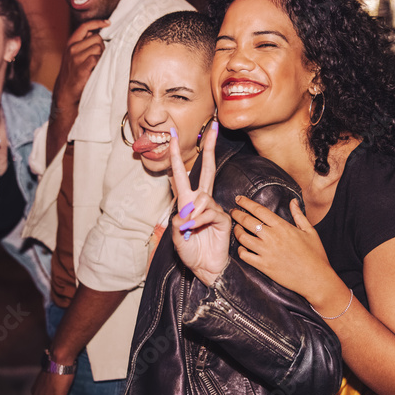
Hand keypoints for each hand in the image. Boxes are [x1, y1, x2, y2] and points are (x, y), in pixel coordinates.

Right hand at [54, 19, 109, 107]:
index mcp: (71, 42)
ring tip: (96, 64)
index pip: (85, 26)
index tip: (108, 23)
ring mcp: (76, 58)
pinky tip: (95, 68)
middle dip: (102, 45)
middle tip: (99, 56)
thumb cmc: (74, 72)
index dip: (98, 22)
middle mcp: (72, 48)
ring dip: (102, 55)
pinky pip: (97, 58)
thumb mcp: (74, 54)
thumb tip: (98, 33)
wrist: (66, 91)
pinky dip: (100, 63)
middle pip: (97, 38)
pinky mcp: (81, 68)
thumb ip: (83, 43)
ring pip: (99, 48)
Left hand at [169, 123, 230, 286]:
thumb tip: (187, 209)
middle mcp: (201, 201)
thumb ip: (179, 221)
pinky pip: (209, 212)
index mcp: (186, 201)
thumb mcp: (176, 236)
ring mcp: (213, 208)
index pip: (181, 173)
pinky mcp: (222, 218)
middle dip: (210, 147)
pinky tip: (194, 230)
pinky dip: (197, 221)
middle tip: (214, 126)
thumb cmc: (190, 252)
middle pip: (206, 168)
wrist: (204, 268)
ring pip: (202, 196)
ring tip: (187, 228)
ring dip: (191, 213)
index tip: (171, 135)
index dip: (176, 154)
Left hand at [231, 196, 336, 301]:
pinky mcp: (263, 266)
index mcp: (282, 226)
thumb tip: (293, 201)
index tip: (238, 199)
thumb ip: (299, 215)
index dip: (246, 203)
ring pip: (243, 238)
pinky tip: (242, 248)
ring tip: (236, 229)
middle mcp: (272, 237)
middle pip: (247, 221)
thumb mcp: (310, 231)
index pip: (259, 210)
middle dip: (237, 214)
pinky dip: (240, 250)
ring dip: (237, 232)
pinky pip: (245, 256)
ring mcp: (266, 252)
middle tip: (232, 212)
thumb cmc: (315, 255)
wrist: (316, 278)